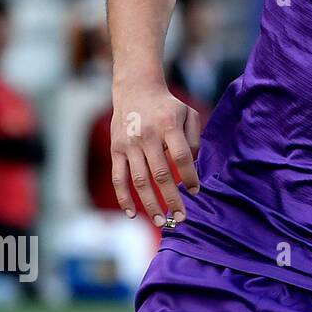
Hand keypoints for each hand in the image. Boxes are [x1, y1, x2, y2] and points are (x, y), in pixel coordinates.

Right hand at [110, 78, 201, 225]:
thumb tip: (192, 166)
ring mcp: (129, 144)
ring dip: (150, 204)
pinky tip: (133, 214)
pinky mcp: (116, 150)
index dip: (189, 176)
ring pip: (139, 180)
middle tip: (181, 218)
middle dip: (172, 199)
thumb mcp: (189, 114)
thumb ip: (193, 139)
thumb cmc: (168, 106)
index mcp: (169, 125)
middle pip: (160, 174)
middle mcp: (147, 136)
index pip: (181, 156)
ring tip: (162, 222)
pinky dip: (124, 198)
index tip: (195, 192)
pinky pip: (119, 178)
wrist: (136, 90)